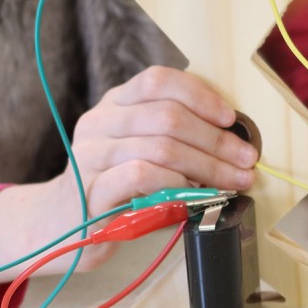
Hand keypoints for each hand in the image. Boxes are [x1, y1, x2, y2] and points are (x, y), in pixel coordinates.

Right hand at [0, 66, 258, 278]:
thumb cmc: (117, 188)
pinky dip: (177, 182)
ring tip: (232, 181)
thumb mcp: (143, 152)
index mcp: (115, 104)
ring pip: (161, 147)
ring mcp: (90, 155)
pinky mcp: (90, 191)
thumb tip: (234, 140)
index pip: (158, 81)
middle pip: (168, 116)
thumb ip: (176, 137)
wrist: (60, 227)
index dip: (200, 95)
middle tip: (247, 161)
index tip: (231, 119)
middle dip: (217, 140)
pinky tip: (196, 192)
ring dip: (207, 165)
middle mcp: (100, 122)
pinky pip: (142, 176)